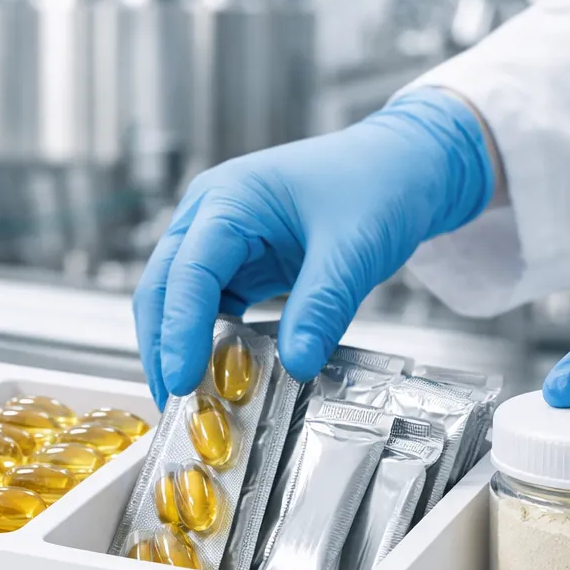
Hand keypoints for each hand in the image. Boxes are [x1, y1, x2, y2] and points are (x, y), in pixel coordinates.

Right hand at [134, 88, 492, 405]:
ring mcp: (223, 239)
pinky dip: (215, 343)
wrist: (406, 164)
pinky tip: (226, 376)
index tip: (181, 381)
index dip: (179, 330)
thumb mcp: (354, 248)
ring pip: (181, 302)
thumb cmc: (379, 183)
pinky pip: (215, 308)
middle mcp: (212, 215)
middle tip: (175, 404)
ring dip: (184, 348)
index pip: (188, 271)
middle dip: (164, 346)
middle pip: (164, 287)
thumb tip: (294, 366)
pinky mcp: (241, 262)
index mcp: (230, 198)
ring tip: (197, 402)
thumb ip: (321, 307)